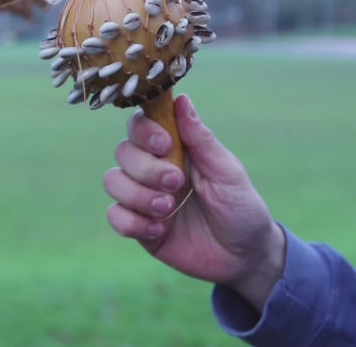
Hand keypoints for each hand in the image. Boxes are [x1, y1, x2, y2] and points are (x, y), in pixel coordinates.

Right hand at [104, 94, 284, 311]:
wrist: (243, 256)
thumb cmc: (240, 206)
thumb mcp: (226, 171)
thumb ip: (201, 139)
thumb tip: (182, 99)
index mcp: (175, 149)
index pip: (140, 126)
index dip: (144, 131)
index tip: (165, 144)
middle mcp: (153, 169)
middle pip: (123, 152)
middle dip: (146, 168)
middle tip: (176, 182)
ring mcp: (143, 197)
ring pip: (112, 181)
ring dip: (137, 195)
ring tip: (168, 209)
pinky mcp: (139, 226)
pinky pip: (115, 216)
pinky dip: (133, 222)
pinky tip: (160, 230)